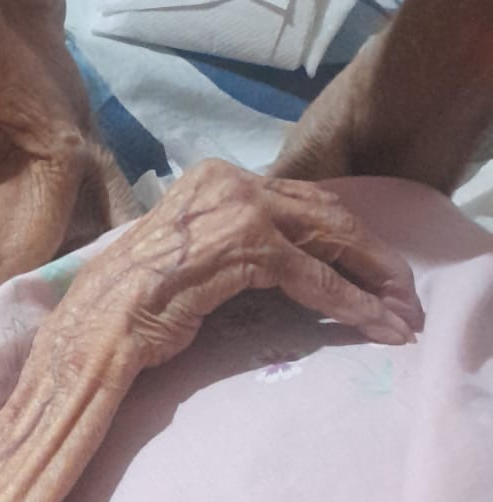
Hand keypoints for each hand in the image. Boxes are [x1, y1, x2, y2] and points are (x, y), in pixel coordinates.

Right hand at [73, 159, 422, 370]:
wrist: (99, 325)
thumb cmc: (133, 302)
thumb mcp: (195, 254)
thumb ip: (237, 242)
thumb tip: (290, 258)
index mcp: (216, 177)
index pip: (300, 200)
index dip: (345, 237)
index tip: (372, 270)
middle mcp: (231, 181)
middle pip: (325, 214)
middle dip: (371, 256)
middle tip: (401, 293)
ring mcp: (240, 209)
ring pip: (330, 240)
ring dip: (372, 280)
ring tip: (398, 313)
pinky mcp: (247, 248)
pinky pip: (314, 277)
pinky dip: (349, 302)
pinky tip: (371, 324)